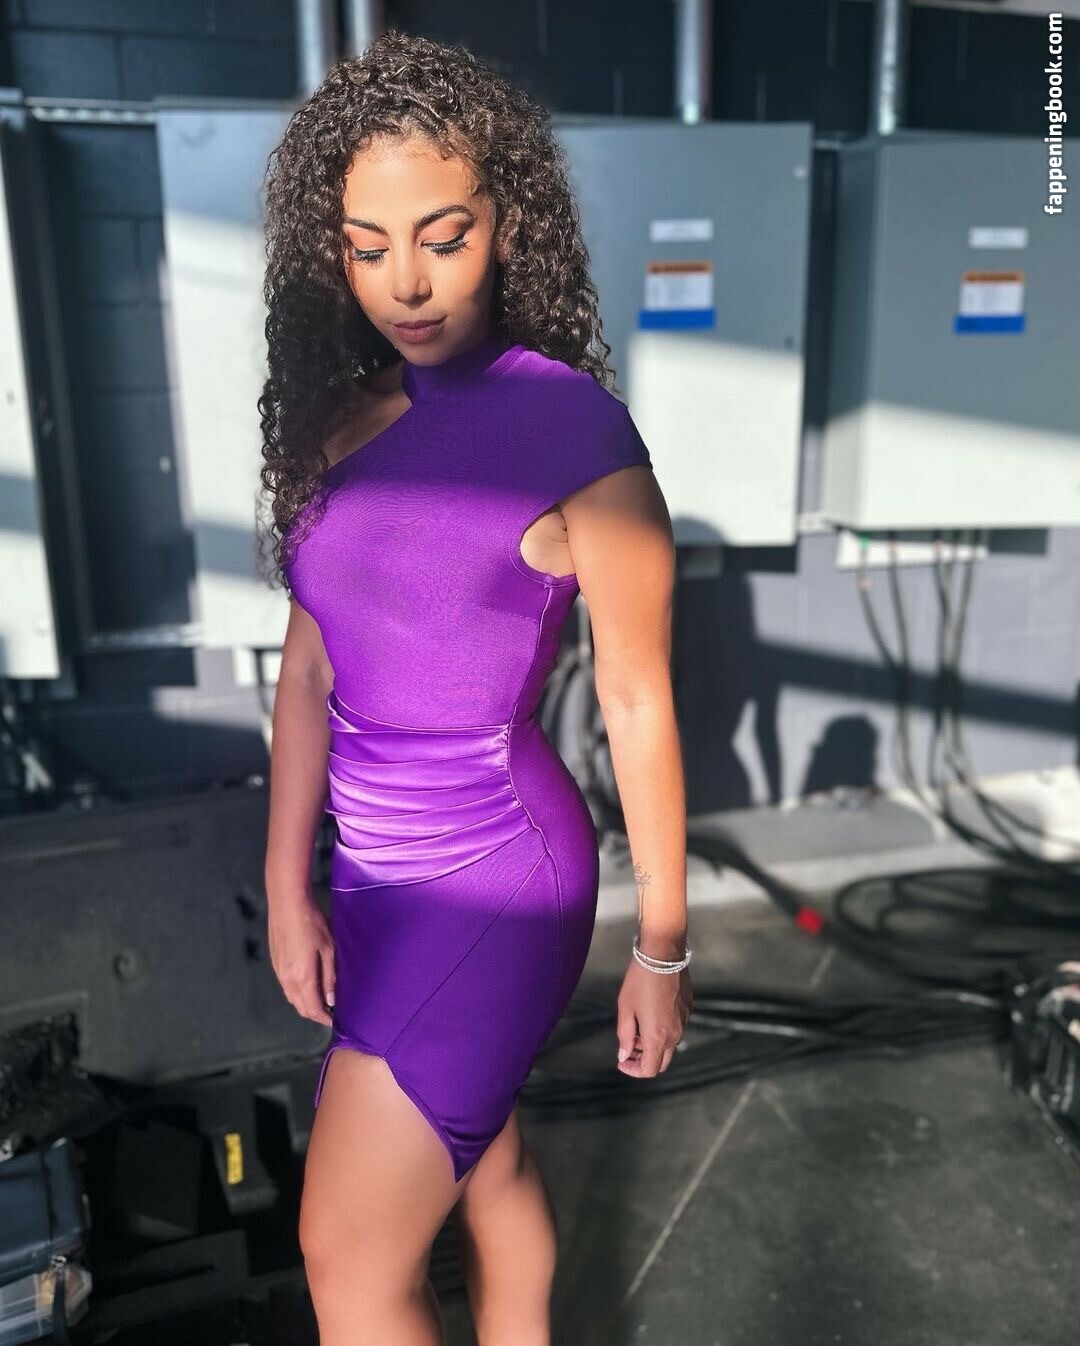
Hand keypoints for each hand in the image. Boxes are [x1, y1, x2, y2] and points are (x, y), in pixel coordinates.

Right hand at [267, 892, 335, 1026]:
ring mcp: (279, 972)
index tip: (336, 1021)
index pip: (313, 1009)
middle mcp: (288, 980)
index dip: (325, 1018)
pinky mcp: (276, 963)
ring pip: (292, 998)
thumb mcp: (328, 949)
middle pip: (301, 1007)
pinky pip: (287, 987)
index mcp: (303, 978)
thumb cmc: (312, 924)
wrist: (287, 905)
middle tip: (331, 1012)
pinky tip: (308, 984)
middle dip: (316, 1013)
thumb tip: (331, 1000)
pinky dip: (298, 993)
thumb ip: (329, 977)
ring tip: (322, 999)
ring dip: (306, 1003)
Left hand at [615, 957, 692, 1076]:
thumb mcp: (625, 1008)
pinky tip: (651, 1012)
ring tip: (637, 1027)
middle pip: (662, 1061)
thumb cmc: (640, 980)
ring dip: (654, 1044)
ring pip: (670, 1044)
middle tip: (629, 1048)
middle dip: (644, 1060)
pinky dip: (663, 1029)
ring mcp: (685, 1021)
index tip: (622, 1061)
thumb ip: (625, 1035)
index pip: (649, 1069)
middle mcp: (675, 1034)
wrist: (663, 954)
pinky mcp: (689, 1009)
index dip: (633, 1070)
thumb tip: (624, 1055)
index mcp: (657, 1037)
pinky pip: (677, 1027)